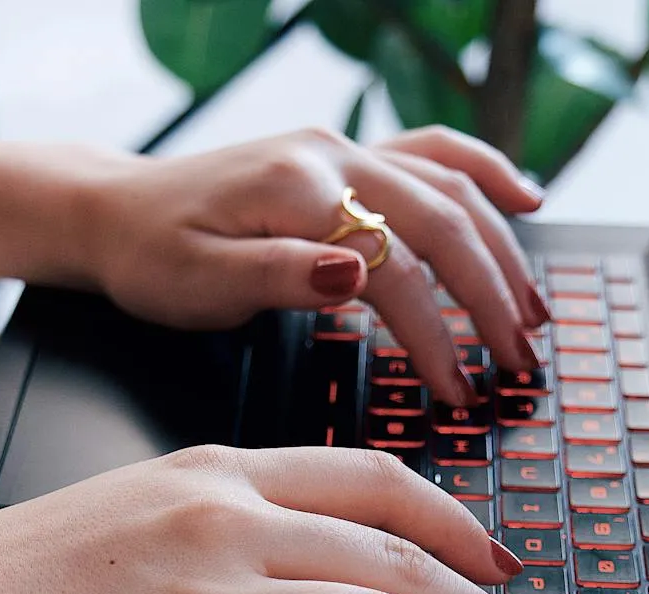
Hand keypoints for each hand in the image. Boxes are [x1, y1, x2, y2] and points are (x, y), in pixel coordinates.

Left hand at [81, 127, 548, 404]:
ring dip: (502, 251)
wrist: (114, 212)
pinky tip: (528, 198)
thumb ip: (280, 276)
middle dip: (491, 297)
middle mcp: (331, 156)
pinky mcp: (345, 157)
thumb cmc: (151, 257)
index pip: (393, 268)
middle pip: (442, 223)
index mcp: (296, 190)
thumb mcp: (200, 283)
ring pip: (451, 190)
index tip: (458, 390)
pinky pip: (434, 153)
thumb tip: (357, 274)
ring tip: (534, 315)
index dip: (435, 334)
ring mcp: (344, 150)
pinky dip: (486, 173)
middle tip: (521, 363)